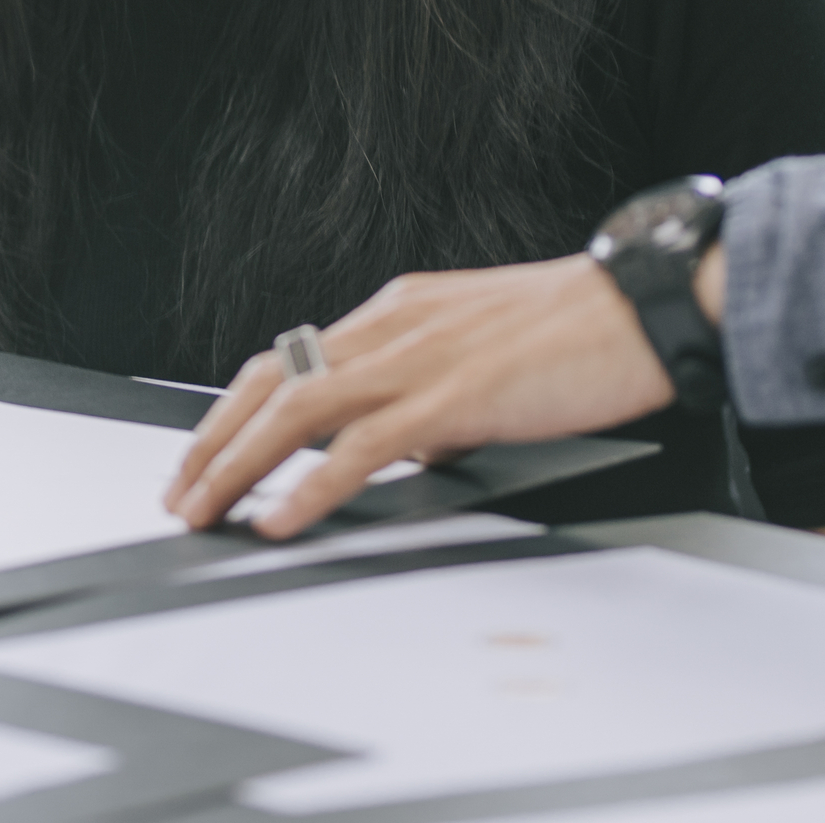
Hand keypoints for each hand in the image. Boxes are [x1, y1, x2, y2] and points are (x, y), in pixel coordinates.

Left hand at [164, 248, 709, 538]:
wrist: (643, 308)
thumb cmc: (579, 333)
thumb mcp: (482, 354)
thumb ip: (432, 395)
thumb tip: (403, 448)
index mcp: (398, 309)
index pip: (291, 356)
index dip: (237, 408)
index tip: (206, 452)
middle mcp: (393, 325)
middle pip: (273, 379)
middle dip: (215, 439)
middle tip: (180, 491)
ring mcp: (419, 359)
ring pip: (298, 410)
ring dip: (240, 464)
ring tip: (206, 509)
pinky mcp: (453, 398)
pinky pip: (360, 447)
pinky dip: (310, 485)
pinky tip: (281, 516)